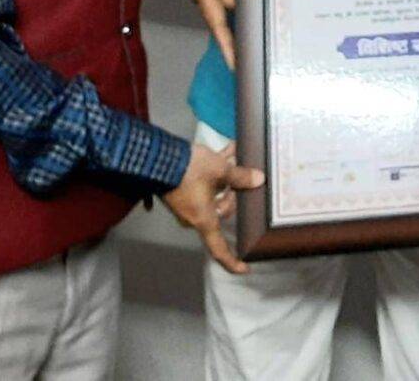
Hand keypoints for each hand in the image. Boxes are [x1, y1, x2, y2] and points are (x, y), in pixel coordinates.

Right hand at [161, 143, 264, 274]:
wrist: (158, 156)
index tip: (245, 268)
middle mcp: (194, 216)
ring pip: (213, 195)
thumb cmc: (189, 170)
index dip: (232, 262)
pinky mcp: (180, 189)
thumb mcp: (220, 170)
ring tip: (236, 155)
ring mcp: (186, 203)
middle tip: (244, 177)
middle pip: (221, 212)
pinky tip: (227, 149)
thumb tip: (259, 180)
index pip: (219, 249)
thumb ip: (241, 177)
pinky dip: (215, 170)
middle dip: (233, 195)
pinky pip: (202, 183)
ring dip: (226, 178)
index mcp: (204, 220)